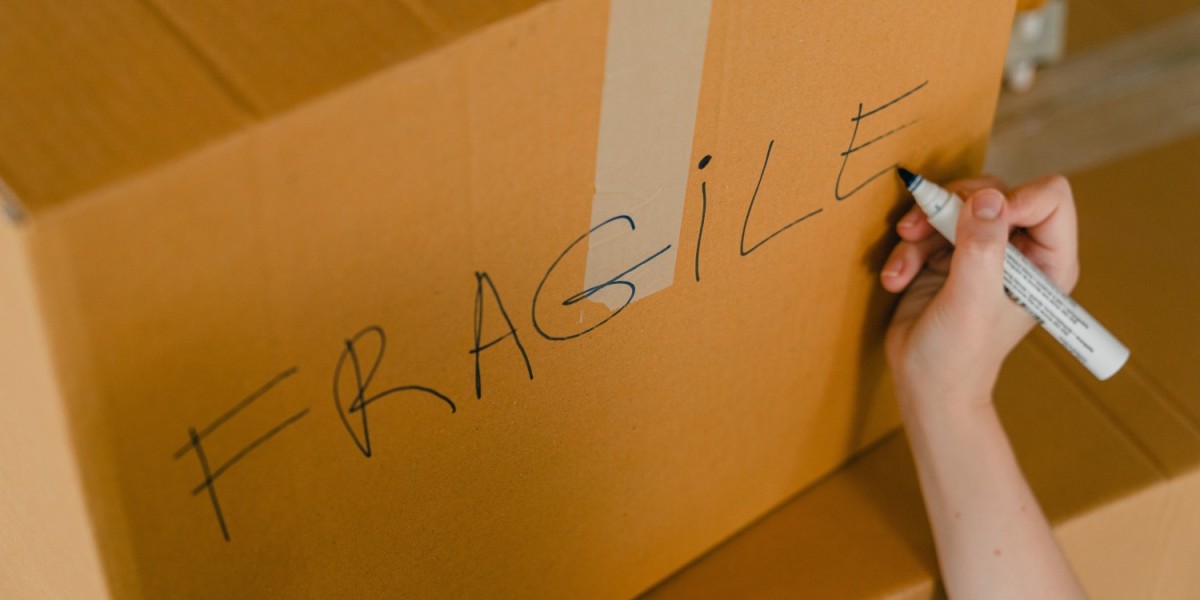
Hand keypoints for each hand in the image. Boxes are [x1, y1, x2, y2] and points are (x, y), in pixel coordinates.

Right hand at [880, 174, 1079, 407]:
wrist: (926, 385)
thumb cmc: (959, 356)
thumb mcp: (973, 300)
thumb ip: (982, 246)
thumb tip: (987, 196)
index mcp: (1048, 261)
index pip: (1050, 198)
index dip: (1013, 198)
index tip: (975, 217)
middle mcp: (1020, 251)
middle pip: (994, 192)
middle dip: (952, 207)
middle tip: (919, 227)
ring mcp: (983, 251)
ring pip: (955, 204)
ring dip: (921, 230)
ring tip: (901, 265)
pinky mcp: (949, 255)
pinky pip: (928, 226)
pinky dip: (907, 249)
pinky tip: (896, 279)